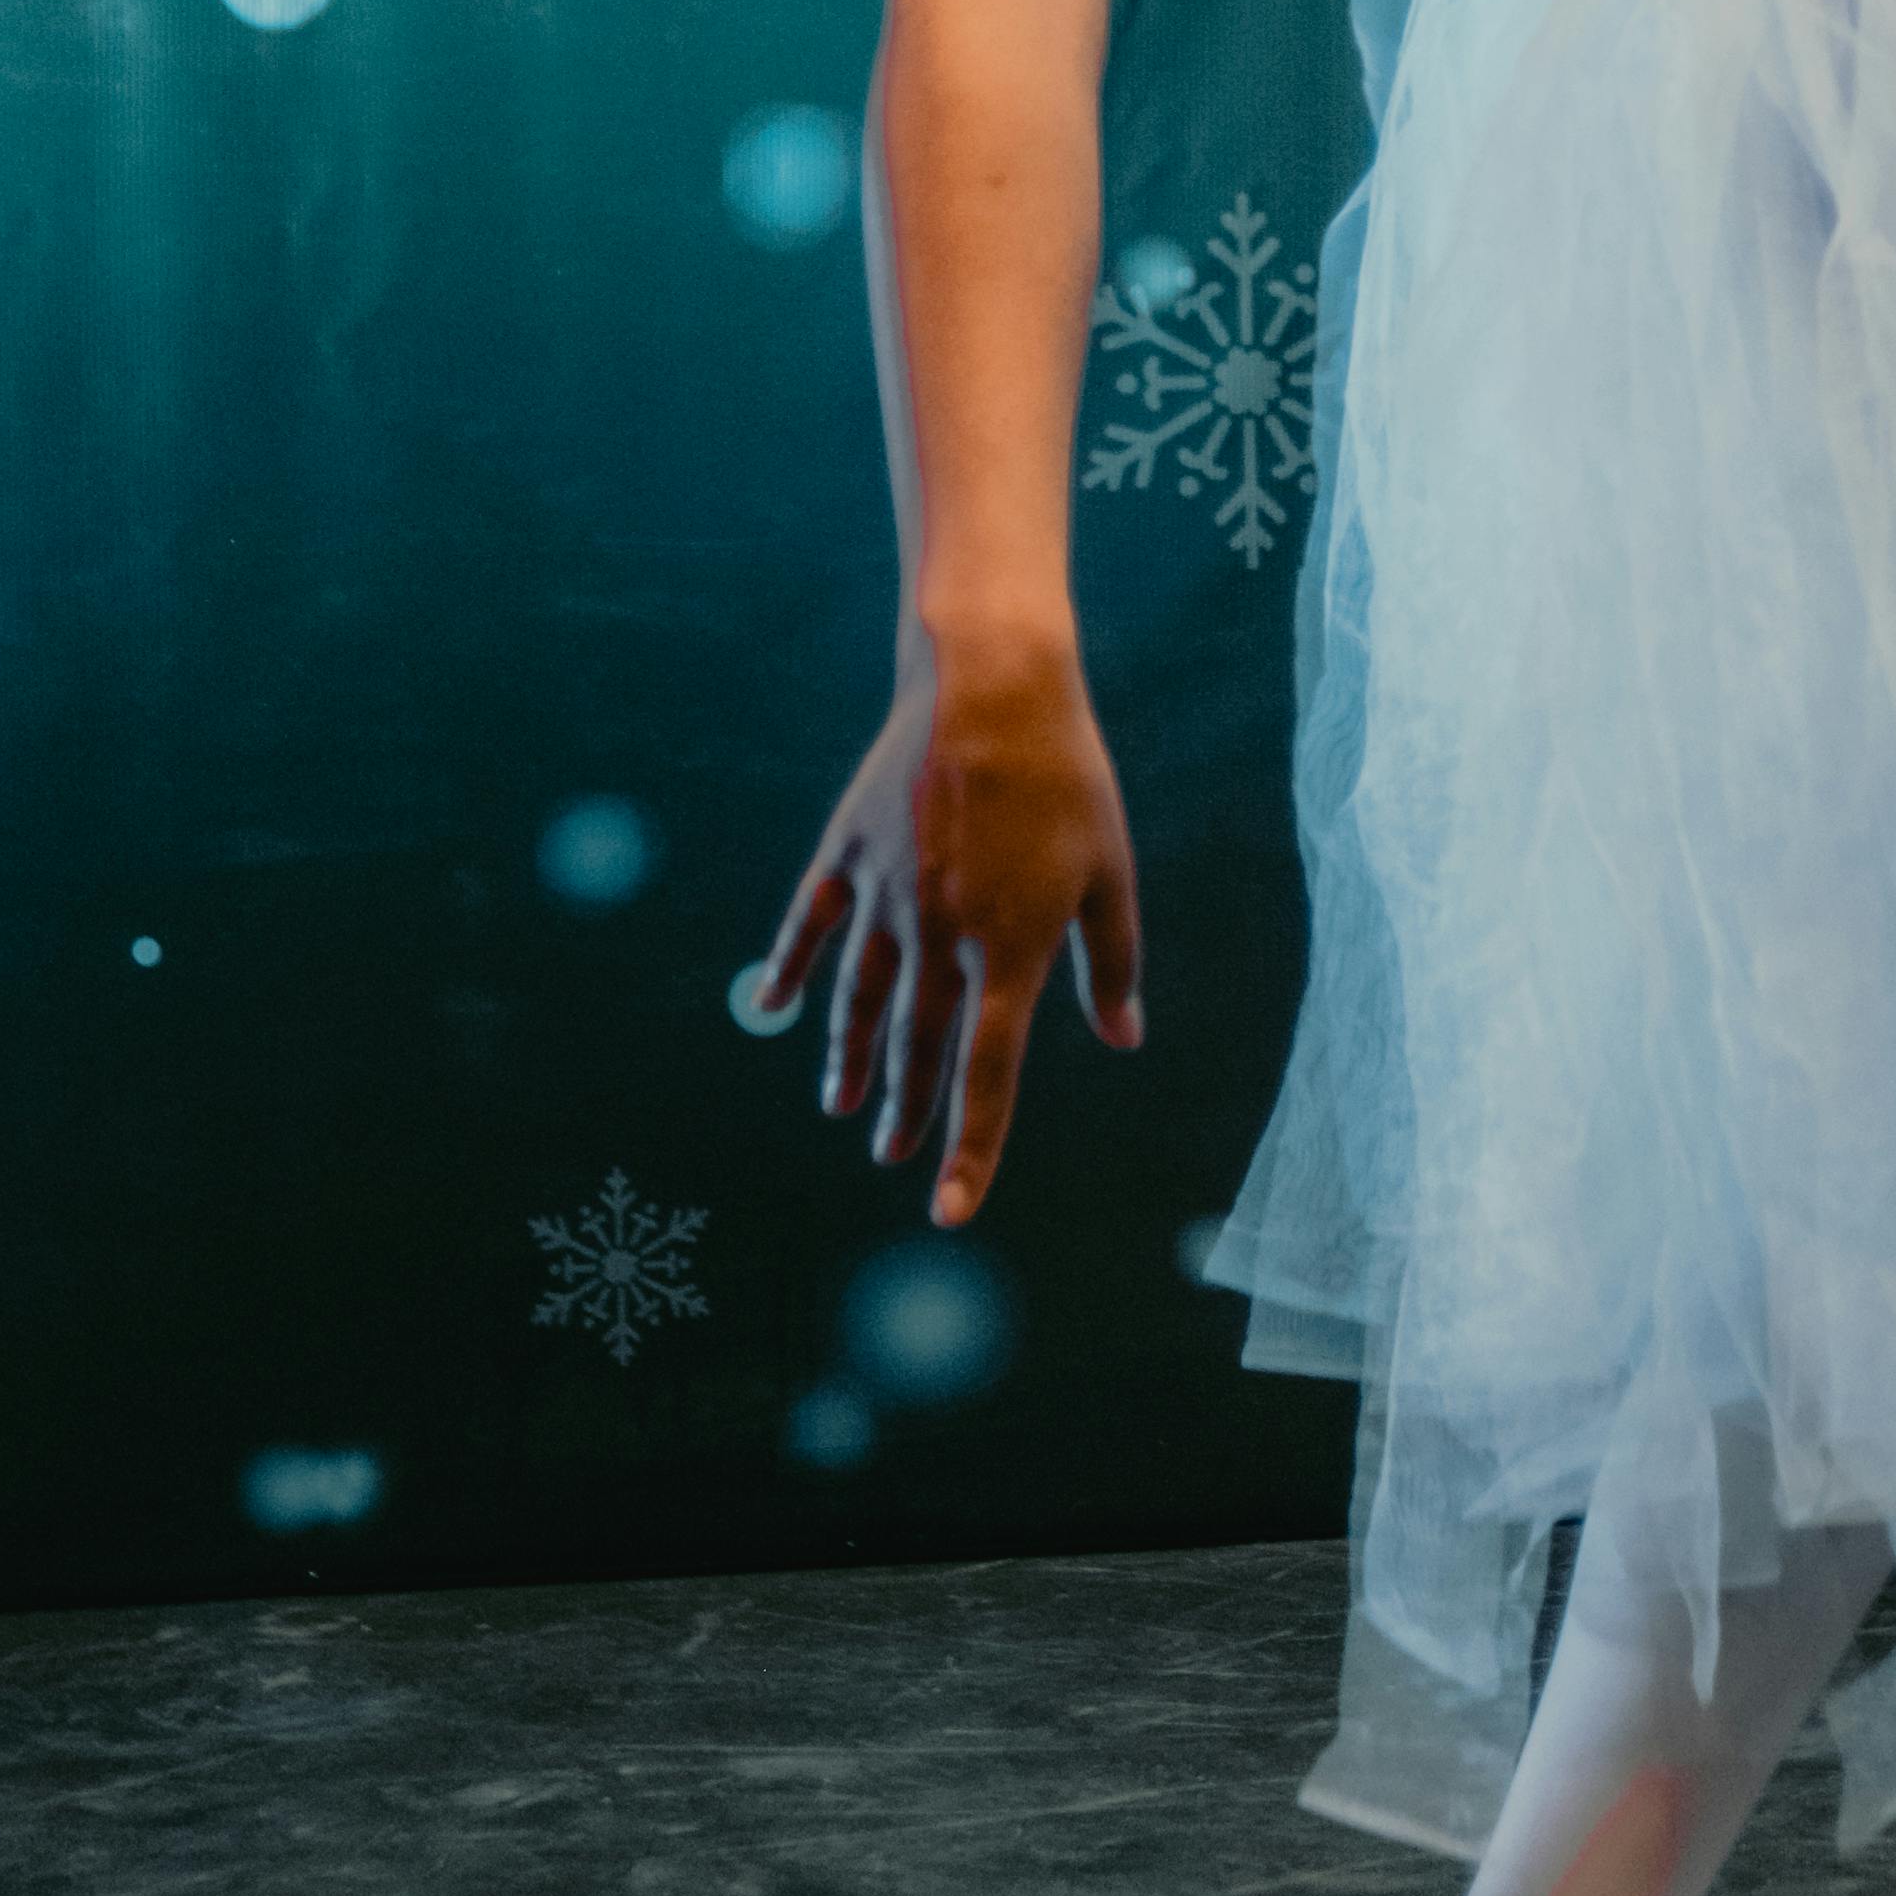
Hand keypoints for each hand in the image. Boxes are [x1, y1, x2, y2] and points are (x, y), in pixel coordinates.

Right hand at [738, 652, 1144, 1226]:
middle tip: (893, 1159)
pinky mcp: (848, 850)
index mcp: (1009, 951)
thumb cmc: (1068, 778)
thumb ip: (1112, 963)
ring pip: (861, 1000)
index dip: (971, 1149)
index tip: (950, 1211)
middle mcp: (939, 937)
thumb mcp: (1110, 873)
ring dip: (853, 1060)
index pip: (987, 1077)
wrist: (993, 684)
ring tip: (844, 1107)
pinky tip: (772, 1006)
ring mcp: (885, 895)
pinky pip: (810, 925)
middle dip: (909, 1114)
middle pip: (920, 1049)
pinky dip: (789, 969)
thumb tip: (1123, 1040)